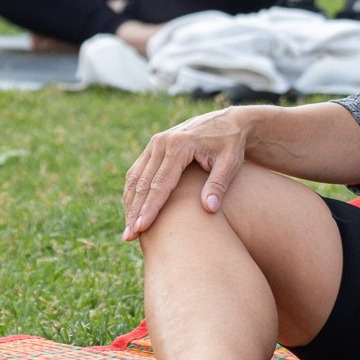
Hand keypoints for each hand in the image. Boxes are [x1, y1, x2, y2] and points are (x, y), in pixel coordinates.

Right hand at [122, 106, 261, 237]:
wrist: (229, 122)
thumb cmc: (231, 145)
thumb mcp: (231, 163)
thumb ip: (219, 184)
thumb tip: (210, 209)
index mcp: (179, 145)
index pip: (161, 183)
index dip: (150, 208)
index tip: (142, 229)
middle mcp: (162, 142)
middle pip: (143, 183)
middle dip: (134, 212)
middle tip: (128, 237)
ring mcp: (155, 143)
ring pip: (135, 178)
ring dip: (129, 205)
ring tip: (127, 231)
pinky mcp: (153, 147)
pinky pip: (137, 172)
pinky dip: (132, 193)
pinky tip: (132, 211)